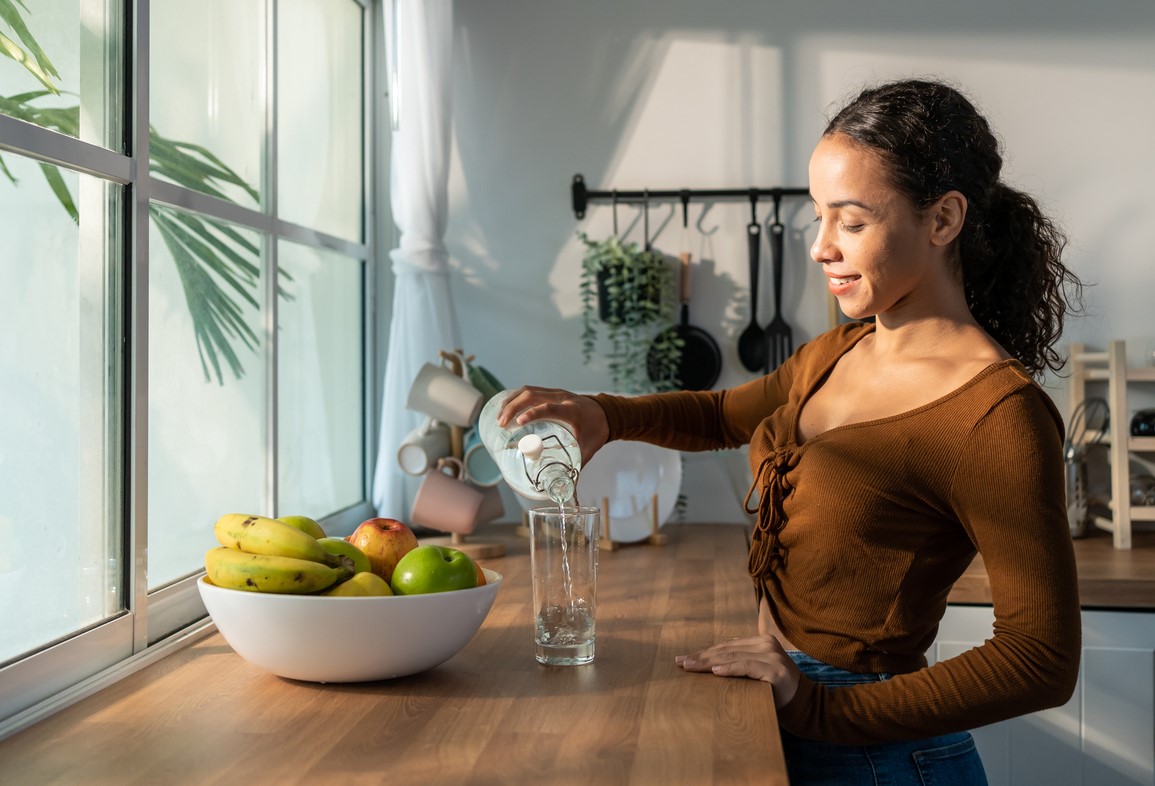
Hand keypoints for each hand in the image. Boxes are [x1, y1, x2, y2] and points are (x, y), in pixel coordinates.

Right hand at [495, 386, 609, 464]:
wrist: (607, 413)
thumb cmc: (597, 430)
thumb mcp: (589, 448)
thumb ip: (576, 465)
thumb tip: (566, 487)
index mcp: (572, 410)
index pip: (549, 407)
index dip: (533, 414)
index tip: (518, 423)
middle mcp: (562, 397)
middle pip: (532, 395)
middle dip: (513, 407)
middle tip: (501, 424)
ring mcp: (556, 392)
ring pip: (528, 390)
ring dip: (511, 401)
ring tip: (499, 417)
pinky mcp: (551, 392)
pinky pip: (530, 390)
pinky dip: (515, 397)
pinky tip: (506, 407)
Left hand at [676, 635, 801, 707]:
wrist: (806, 705)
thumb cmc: (777, 691)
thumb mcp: (756, 673)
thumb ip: (740, 664)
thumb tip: (710, 665)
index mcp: (761, 642)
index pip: (727, 646)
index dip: (704, 652)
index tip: (684, 659)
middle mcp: (766, 644)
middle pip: (726, 650)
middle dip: (701, 657)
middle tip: (681, 662)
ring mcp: (771, 655)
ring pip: (733, 656)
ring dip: (708, 662)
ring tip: (690, 667)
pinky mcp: (774, 669)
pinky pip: (746, 666)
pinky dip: (729, 668)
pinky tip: (715, 671)